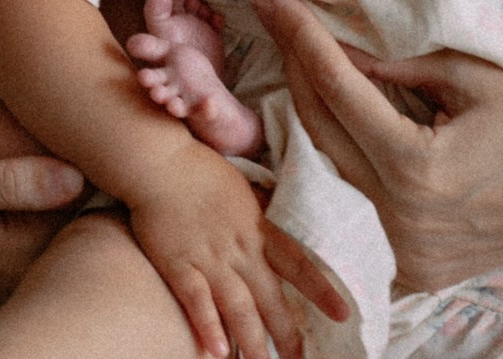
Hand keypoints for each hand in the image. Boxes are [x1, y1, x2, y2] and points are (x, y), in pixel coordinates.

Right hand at [127, 147, 302, 358]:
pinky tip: (216, 351)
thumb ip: (264, 217)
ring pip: (237, 308)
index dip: (321, 290)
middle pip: (270, 300)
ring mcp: (209, 259)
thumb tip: (285, 230)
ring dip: (252, 342)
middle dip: (287, 336)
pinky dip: (207, 325)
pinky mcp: (178, 265)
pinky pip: (196, 300)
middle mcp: (240, 250)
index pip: (298, 264)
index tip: (343, 315)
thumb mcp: (245, 192)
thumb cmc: (203, 173)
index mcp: (259, 230)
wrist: (159, 162)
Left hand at [255, 0, 502, 292]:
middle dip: (295, 70)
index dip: (302, 40)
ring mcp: (405, 252)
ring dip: (308, 116)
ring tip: (296, 64)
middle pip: (321, 131)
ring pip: (328, 171)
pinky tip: (325, 122)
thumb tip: (329, 44)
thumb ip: (391, 62)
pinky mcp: (411, 269)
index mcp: (419, 169)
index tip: (275, 1)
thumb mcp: (464, 75)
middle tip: (279, 23)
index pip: (338, 91)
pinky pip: (353, 207)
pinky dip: (336, 165)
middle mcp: (404, 218)